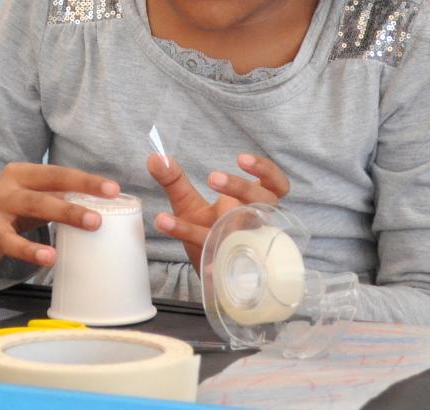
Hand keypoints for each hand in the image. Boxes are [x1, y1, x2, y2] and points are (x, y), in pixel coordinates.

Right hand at [0, 163, 119, 296]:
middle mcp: (1, 195)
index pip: (56, 175)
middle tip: (95, 222)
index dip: (84, 182)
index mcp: (20, 175)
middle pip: (35, 203)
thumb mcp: (34, 190)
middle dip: (66, 212)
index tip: (112, 190)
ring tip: (50, 258)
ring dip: (28, 248)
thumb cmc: (15, 201)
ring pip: (6, 236)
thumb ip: (60, 195)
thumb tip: (104, 204)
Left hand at [146, 153, 290, 266]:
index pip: (275, 183)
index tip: (241, 159)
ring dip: (212, 226)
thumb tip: (154, 158)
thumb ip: (174, 181)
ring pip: (242, 234)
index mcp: (250, 202)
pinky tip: (195, 259)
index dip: (266, 170)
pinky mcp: (234, 268)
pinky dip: (209, 260)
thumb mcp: (188, 204)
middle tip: (212, 178)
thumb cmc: (208, 230)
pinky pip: (224, 261)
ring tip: (172, 217)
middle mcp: (255, 222)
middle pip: (264, 201)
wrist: (211, 272)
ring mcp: (247, 246)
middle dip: (242, 187)